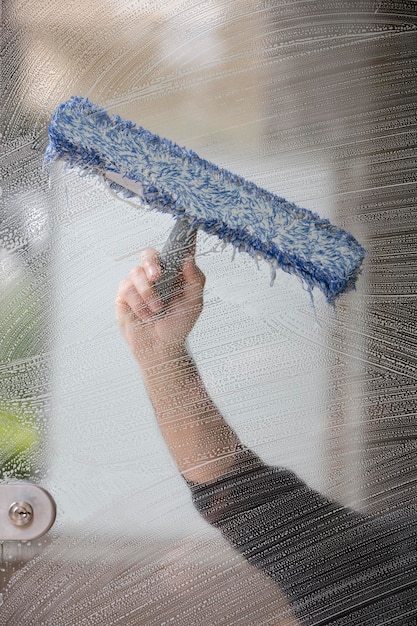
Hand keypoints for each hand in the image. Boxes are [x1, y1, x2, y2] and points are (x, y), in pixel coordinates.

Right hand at [116, 246, 204, 366]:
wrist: (161, 347)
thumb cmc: (178, 324)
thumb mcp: (194, 303)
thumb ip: (195, 280)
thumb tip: (188, 259)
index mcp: (174, 273)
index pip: (174, 250)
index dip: (178, 238)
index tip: (184, 229)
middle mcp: (155, 275)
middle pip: (148, 255)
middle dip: (151, 263)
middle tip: (156, 276)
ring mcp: (139, 284)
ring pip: (136, 273)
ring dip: (147, 293)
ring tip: (156, 309)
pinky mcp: (125, 296)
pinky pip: (126, 289)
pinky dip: (137, 303)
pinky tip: (145, 315)